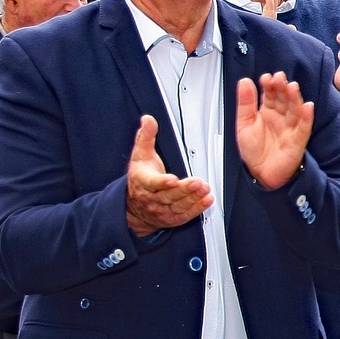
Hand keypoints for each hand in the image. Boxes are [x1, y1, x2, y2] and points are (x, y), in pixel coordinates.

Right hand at [125, 115, 213, 236]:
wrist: (132, 208)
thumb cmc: (139, 179)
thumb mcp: (139, 156)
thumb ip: (146, 137)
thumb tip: (148, 119)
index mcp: (143, 182)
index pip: (152, 183)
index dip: (162, 182)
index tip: (172, 179)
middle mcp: (151, 198)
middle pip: (169, 195)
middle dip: (184, 189)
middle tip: (198, 182)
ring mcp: (161, 210)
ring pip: (178, 206)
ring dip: (193, 198)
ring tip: (205, 189)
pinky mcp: (171, 219)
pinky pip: (185, 215)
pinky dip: (197, 209)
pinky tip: (207, 200)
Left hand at [237, 72, 313, 188]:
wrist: (260, 174)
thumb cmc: (254, 151)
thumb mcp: (243, 124)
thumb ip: (245, 103)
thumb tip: (244, 82)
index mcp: (267, 112)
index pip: (270, 94)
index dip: (269, 85)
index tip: (266, 78)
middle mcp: (280, 117)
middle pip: (284, 99)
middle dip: (282, 88)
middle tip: (279, 78)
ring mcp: (290, 128)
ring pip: (295, 110)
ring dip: (295, 98)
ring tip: (292, 87)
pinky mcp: (297, 140)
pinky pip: (304, 127)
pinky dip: (307, 117)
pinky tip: (308, 107)